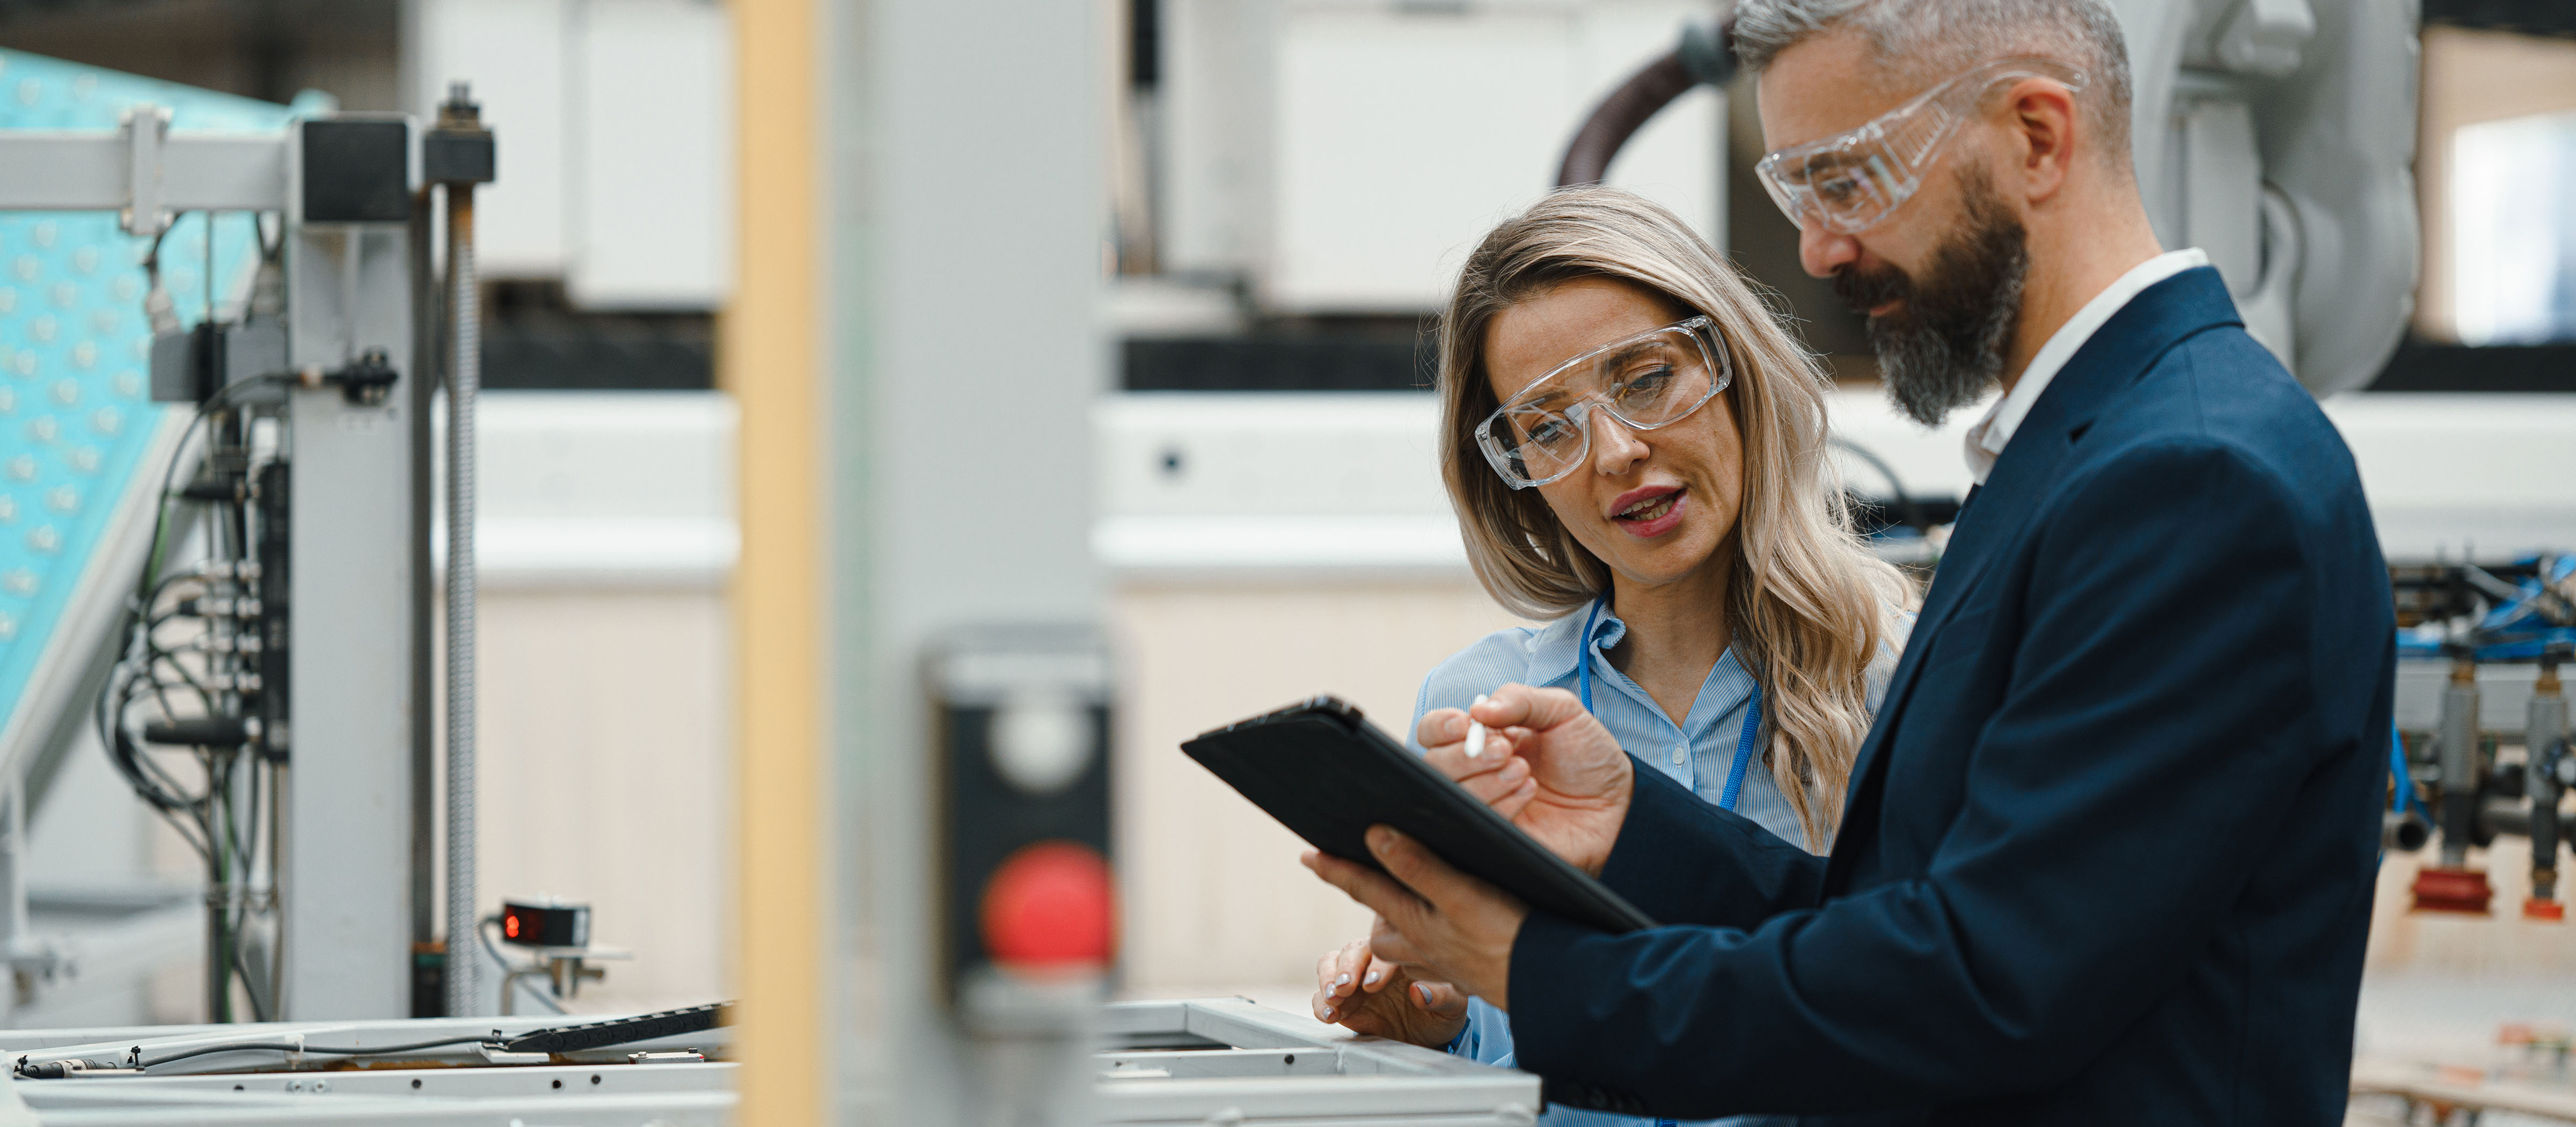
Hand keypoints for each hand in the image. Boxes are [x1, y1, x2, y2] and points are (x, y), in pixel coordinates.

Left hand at [1304, 826, 1525, 1009]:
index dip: (1334, 868)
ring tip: (1407, 898)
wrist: (1550, 985)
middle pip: (1381, 919)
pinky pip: (1433, 950)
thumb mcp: (1459, 895)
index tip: (1308, 856)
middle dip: (1369, 897)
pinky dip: (1431, 934)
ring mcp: (1442, 960)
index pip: (1363, 888)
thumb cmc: (1508, 940)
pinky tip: (1449, 926)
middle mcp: (1420, 945)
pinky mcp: (1464, 967)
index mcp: (1413, 924)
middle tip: (1361, 875)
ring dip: (1401, 918)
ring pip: (1406, 938)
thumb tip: (1375, 836)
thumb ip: (1416, 866)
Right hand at [1310, 934, 1468, 1046]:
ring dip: (1328, 979)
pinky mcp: (1342, 1000)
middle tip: (1345, 987)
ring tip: (1333, 999)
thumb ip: (1442, 996)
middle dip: (1347, 968)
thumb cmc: (1442, 1011)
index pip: (1386, 949)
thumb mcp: (1453, 1006)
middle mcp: (1375, 960)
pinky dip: (1320, 1002)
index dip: (1378, 965)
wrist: (1426, 1036)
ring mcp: (1356, 978)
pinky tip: (1329, 1015)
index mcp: (1402, 954)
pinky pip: (1322, 994)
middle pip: (1353, 950)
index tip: (1374, 985)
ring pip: (1331, 963)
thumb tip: (1420, 992)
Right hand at [1417, 684, 1633, 875]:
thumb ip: (1520, 700)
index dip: (1441, 727)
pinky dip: (1501, 805)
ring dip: (1484, 781)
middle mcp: (1473, 773)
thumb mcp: (1561, 711)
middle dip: (1463, 756)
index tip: (1466, 723)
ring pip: (1452, 796)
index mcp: (1481, 738)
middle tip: (1504, 750)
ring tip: (1523, 771)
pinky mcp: (1498, 838)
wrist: (1621, 802)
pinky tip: (1529, 792)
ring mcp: (1482, 807)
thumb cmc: (1588, 755)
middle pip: (1432, 765)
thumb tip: (1479, 708)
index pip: (1434, 731)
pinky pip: (1479, 824)